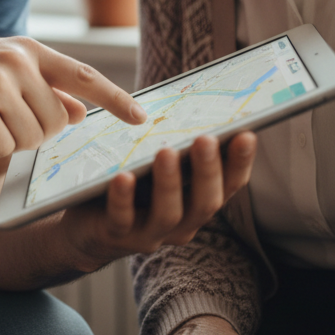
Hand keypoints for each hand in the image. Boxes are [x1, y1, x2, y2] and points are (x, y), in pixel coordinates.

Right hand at [0, 36, 145, 156]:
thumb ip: (41, 90)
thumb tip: (80, 113)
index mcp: (26, 49)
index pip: (82, 74)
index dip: (114, 98)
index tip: (141, 117)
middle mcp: (16, 60)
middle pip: (55, 124)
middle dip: (31, 134)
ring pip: (31, 140)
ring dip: (6, 142)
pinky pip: (2, 149)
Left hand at [62, 131, 256, 270]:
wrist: (87, 227)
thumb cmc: (131, 184)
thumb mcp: (153, 164)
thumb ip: (172, 144)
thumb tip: (190, 100)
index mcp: (196, 202)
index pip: (228, 185)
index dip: (240, 163)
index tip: (246, 134)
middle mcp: (182, 223)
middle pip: (205, 202)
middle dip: (208, 170)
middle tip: (206, 139)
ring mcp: (150, 233)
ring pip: (168, 213)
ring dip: (169, 182)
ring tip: (166, 152)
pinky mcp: (116, 234)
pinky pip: (121, 218)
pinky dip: (123, 198)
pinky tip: (122, 177)